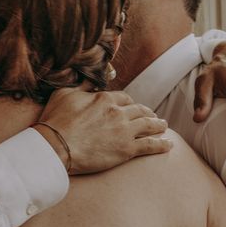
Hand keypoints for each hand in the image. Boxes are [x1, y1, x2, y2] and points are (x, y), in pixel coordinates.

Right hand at [37, 87, 172, 174]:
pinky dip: (162, 144)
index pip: (124, 98)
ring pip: (148, 125)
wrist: (57, 146)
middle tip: (153, 116)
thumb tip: (89, 76)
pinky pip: (150, 145)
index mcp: (105, 99)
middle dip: (148, 112)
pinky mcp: (126, 149)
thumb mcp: (65, 93)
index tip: (131, 106)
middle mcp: (118, 112)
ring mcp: (124, 131)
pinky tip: (168, 144)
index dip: (129, 102)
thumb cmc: (56, 120)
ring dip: (158, 125)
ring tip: (163, 126)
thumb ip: (81, 85)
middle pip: (139, 110)